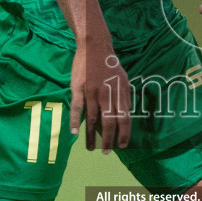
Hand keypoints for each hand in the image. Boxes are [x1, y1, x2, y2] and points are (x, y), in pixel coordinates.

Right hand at [70, 37, 130, 152]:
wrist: (95, 47)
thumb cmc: (110, 66)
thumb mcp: (124, 81)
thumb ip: (125, 98)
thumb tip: (126, 114)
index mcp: (120, 94)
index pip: (125, 119)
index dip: (124, 134)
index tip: (122, 145)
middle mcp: (108, 95)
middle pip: (109, 123)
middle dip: (108, 140)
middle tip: (106, 152)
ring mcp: (93, 93)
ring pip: (93, 119)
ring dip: (91, 136)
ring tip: (91, 149)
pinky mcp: (79, 89)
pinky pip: (78, 107)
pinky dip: (76, 121)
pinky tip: (75, 132)